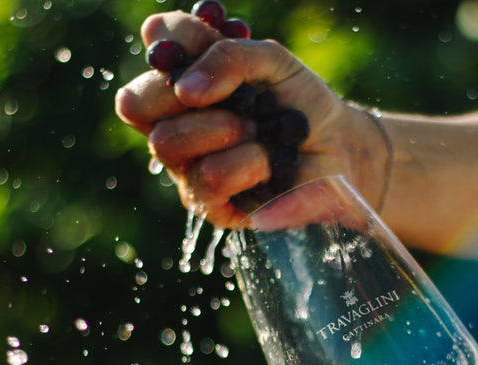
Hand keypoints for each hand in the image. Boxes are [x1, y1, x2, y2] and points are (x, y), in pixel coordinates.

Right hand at [115, 10, 387, 226]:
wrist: (341, 149)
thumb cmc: (301, 104)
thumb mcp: (272, 61)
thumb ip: (229, 55)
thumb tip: (186, 88)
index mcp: (179, 90)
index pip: (147, 60)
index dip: (172, 50)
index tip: (213, 43)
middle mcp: (174, 129)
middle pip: (136, 104)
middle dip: (192, 94)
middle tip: (240, 101)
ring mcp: (187, 170)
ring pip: (168, 142)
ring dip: (223, 129)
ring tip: (259, 132)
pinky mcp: (211, 208)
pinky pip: (209, 177)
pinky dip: (248, 162)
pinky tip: (268, 163)